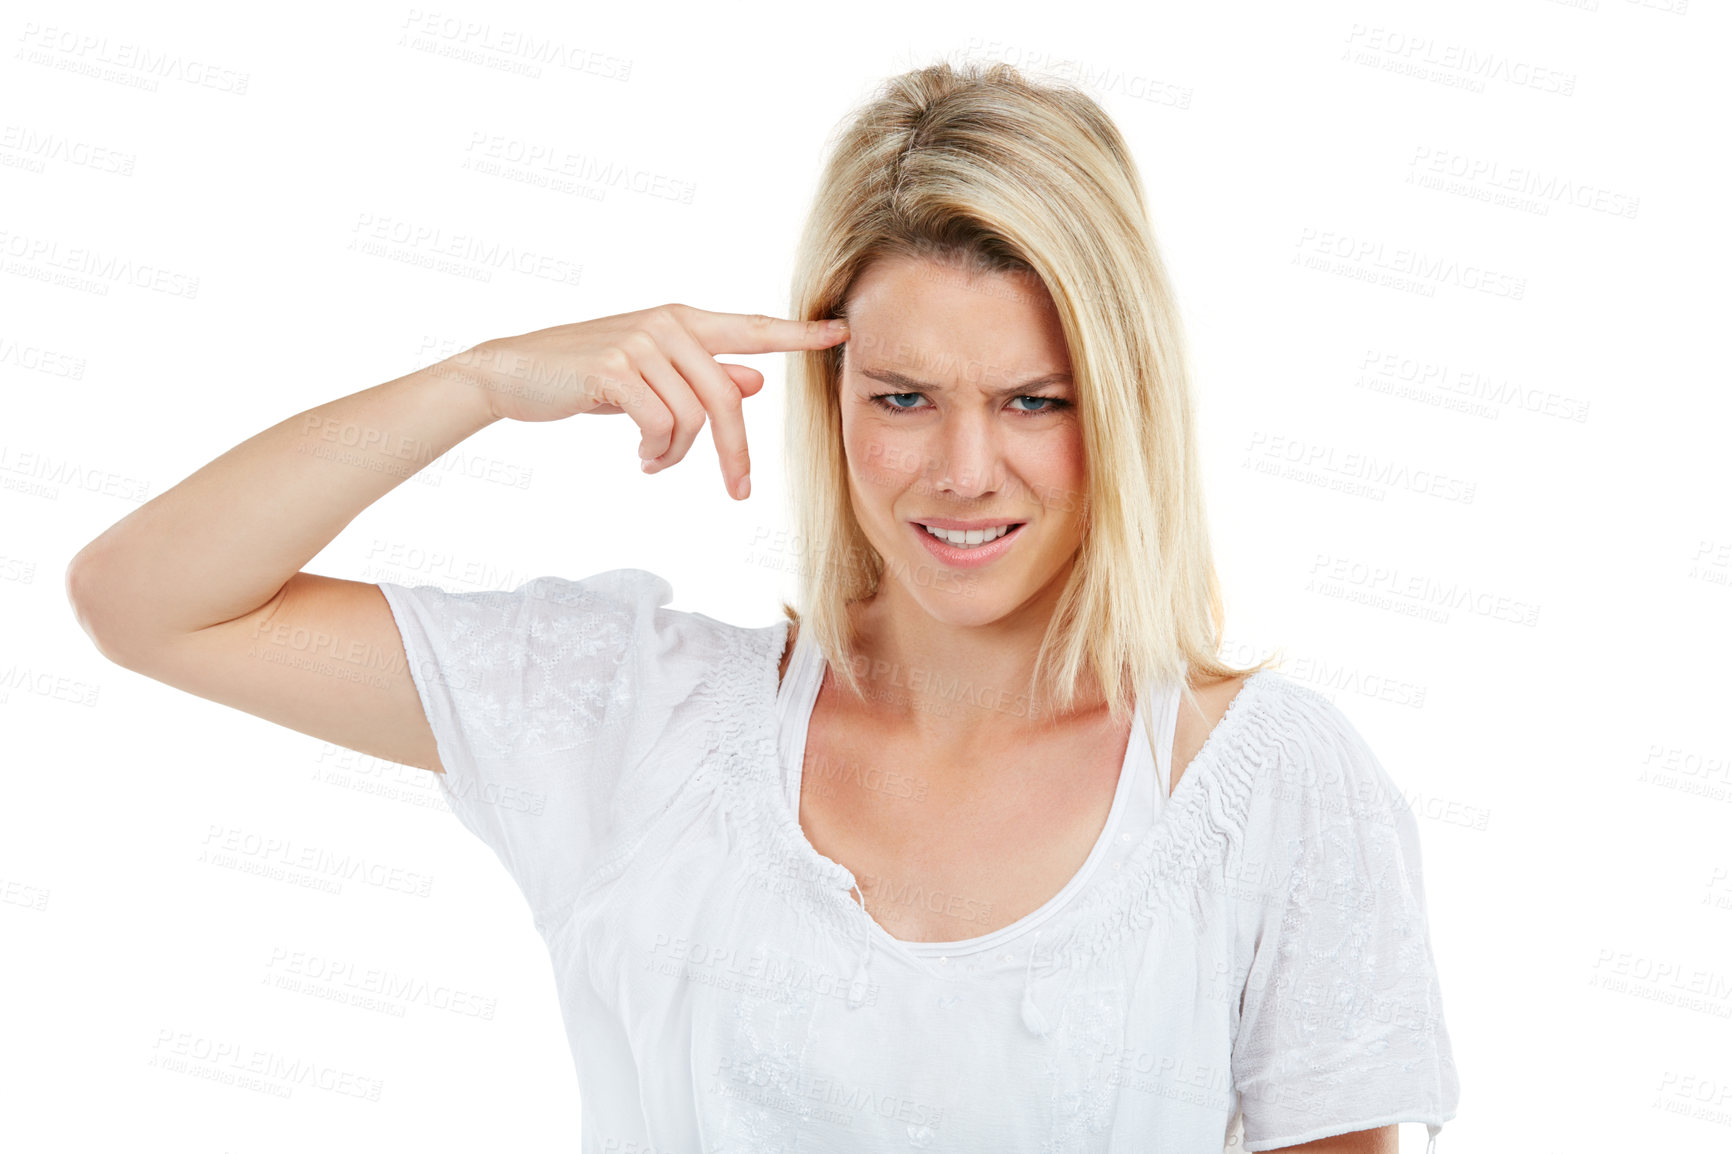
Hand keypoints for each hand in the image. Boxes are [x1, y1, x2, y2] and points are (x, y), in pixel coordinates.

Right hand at [441, 304, 847, 499]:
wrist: (515, 372)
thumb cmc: (589, 376)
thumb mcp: (653, 374)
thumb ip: (704, 373)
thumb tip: (757, 381)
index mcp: (684, 321)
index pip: (754, 326)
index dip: (799, 334)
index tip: (842, 333)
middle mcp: (668, 324)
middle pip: (729, 397)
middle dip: (736, 453)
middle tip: (738, 492)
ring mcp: (641, 342)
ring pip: (693, 418)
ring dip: (678, 456)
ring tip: (653, 461)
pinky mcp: (615, 368)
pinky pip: (661, 427)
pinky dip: (656, 454)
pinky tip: (640, 458)